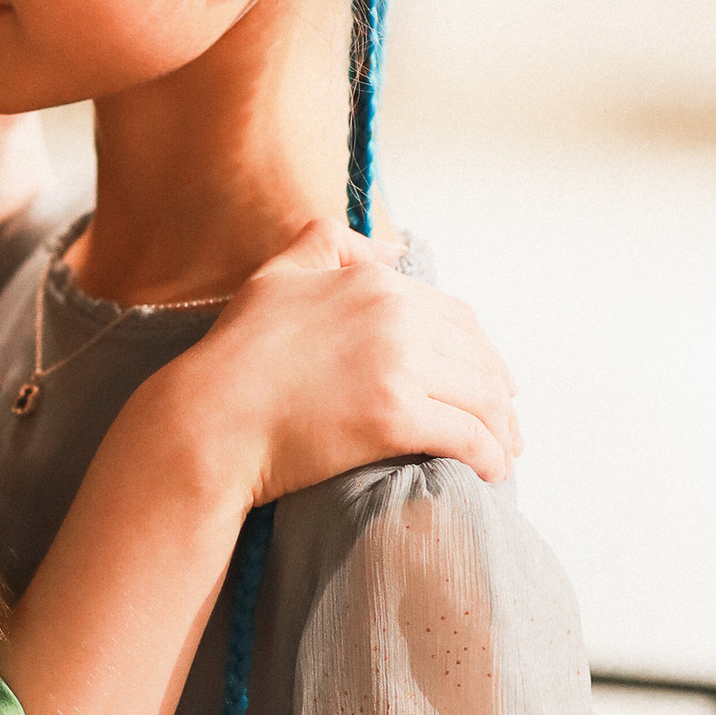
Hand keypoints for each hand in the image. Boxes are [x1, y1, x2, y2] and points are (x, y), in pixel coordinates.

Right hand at [176, 221, 520, 505]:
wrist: (210, 422)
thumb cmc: (236, 355)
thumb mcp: (276, 274)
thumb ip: (330, 243)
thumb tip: (391, 252)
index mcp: (372, 282)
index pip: (454, 314)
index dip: (480, 350)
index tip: (489, 378)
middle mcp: (392, 316)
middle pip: (475, 356)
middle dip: (498, 393)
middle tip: (506, 424)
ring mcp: (396, 367)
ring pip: (481, 397)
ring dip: (502, 429)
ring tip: (504, 453)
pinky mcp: (394, 419)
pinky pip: (467, 436)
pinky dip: (490, 456)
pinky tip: (491, 472)